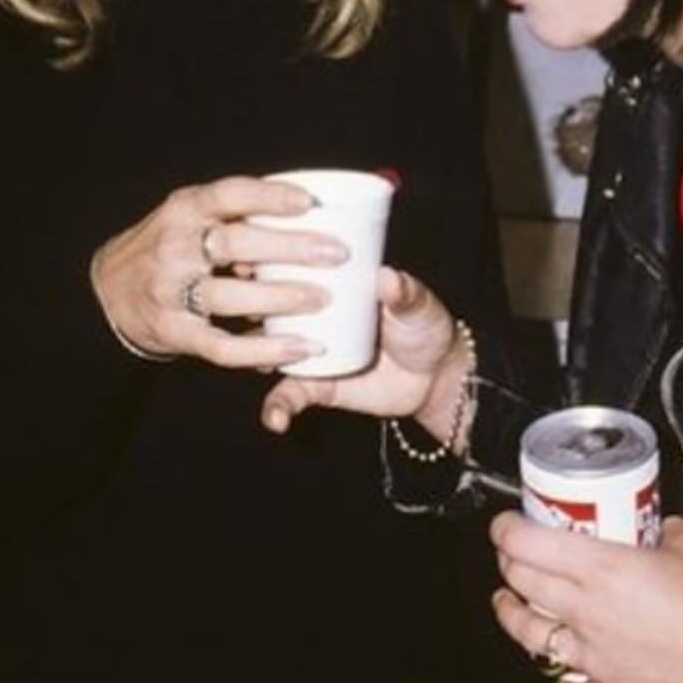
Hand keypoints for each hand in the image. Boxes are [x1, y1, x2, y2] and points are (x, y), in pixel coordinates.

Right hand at [91, 175, 345, 369]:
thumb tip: (312, 219)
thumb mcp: (193, 215)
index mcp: (185, 209)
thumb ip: (239, 215)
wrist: (109, 288)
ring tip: (323, 298)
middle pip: (235, 245)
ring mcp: (170, 291)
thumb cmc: (171, 245)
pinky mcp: (173, 331)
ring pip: (230, 297)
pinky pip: (222, 345)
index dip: (269, 197)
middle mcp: (174, 247)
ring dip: (280, 298)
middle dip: (291, 249)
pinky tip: (300, 349)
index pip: (229, 195)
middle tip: (336, 253)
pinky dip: (263, 350)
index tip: (310, 203)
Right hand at [260, 267, 464, 434]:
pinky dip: (278, 407)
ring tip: (260, 363)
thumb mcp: (418, 306)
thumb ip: (405, 293)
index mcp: (334, 284)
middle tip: (248, 313)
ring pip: (269, 351)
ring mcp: (311, 351)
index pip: (291, 266)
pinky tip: (276, 420)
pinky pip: (288, 395)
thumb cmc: (426, 328)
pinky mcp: (316, 385)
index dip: (263, 263)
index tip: (246, 263)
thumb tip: (388, 277)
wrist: (436, 379)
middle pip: (269, 307)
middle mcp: (313, 315)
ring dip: (255, 356)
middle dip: (251, 309)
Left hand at [492, 514, 682, 682]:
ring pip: (530, 640)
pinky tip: (566, 667)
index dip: (505, 531)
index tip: (502, 525)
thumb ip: (660, 529)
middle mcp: (587, 614)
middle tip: (509, 557)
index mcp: (602, 569)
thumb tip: (649, 526)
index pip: (528, 545)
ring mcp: (595, 660)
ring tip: (509, 605)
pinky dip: (563, 676)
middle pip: (522, 586)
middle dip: (507, 566)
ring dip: (514, 618)